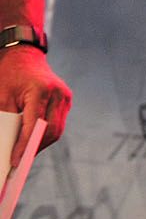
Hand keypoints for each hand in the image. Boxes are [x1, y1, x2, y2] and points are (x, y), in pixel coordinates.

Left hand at [0, 47, 68, 167]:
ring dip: (41, 143)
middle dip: (35, 149)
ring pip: (57, 129)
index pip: (35, 125)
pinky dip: (45, 134)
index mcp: (41, 90)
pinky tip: (33, 142)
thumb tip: (6, 145)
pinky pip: (57, 122)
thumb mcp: (1, 96)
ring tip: (24, 155)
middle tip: (18, 164)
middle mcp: (58, 94)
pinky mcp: (65, 100)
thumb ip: (6, 120)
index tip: (15, 161)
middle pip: (51, 131)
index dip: (25, 145)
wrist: (23, 54)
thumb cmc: (8, 74)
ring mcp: (65, 96)